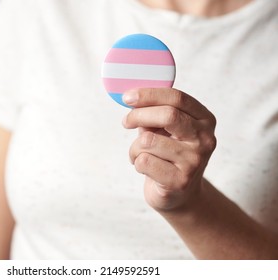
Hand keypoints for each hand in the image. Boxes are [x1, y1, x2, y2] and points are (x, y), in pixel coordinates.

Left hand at [122, 88, 216, 211]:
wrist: (180, 194)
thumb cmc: (168, 155)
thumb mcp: (166, 130)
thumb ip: (155, 113)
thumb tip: (131, 98)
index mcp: (204, 120)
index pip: (177, 98)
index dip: (149, 94)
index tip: (128, 97)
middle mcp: (205, 139)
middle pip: (168, 115)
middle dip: (138, 115)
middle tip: (126, 122)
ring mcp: (194, 161)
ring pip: (148, 141)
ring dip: (134, 147)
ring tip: (139, 153)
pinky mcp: (180, 181)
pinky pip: (143, 162)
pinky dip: (136, 162)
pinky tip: (145, 168)